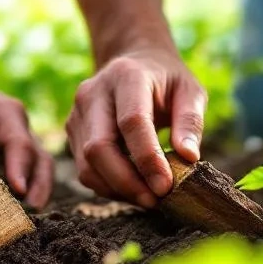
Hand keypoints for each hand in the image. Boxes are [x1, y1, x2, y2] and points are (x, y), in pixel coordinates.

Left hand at [0, 73, 54, 207]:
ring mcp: (20, 143)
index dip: (20, 167)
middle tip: (32, 211)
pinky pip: (28, 175)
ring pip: (40, 169)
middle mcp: (19, 128)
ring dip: (39, 192)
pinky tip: (15, 214)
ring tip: (30, 217)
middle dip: (40, 185)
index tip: (19, 191)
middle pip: (40, 159)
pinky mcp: (12, 156)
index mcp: (6, 113)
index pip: (19, 143)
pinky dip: (27, 193)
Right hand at [66, 48, 206, 207]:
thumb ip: (190, 121)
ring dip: (117, 189)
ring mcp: (77, 113)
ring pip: (87, 165)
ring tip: (148, 198)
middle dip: (126, 182)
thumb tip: (188, 157)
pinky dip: (109, 187)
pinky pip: (85, 170)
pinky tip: (133, 189)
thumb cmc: (166, 80)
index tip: (166, 186)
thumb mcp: (189, 91)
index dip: (147, 158)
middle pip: (99, 147)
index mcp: (126, 76)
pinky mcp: (72, 132)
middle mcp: (93, 93)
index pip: (132, 122)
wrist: (132, 62)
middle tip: (156, 201)